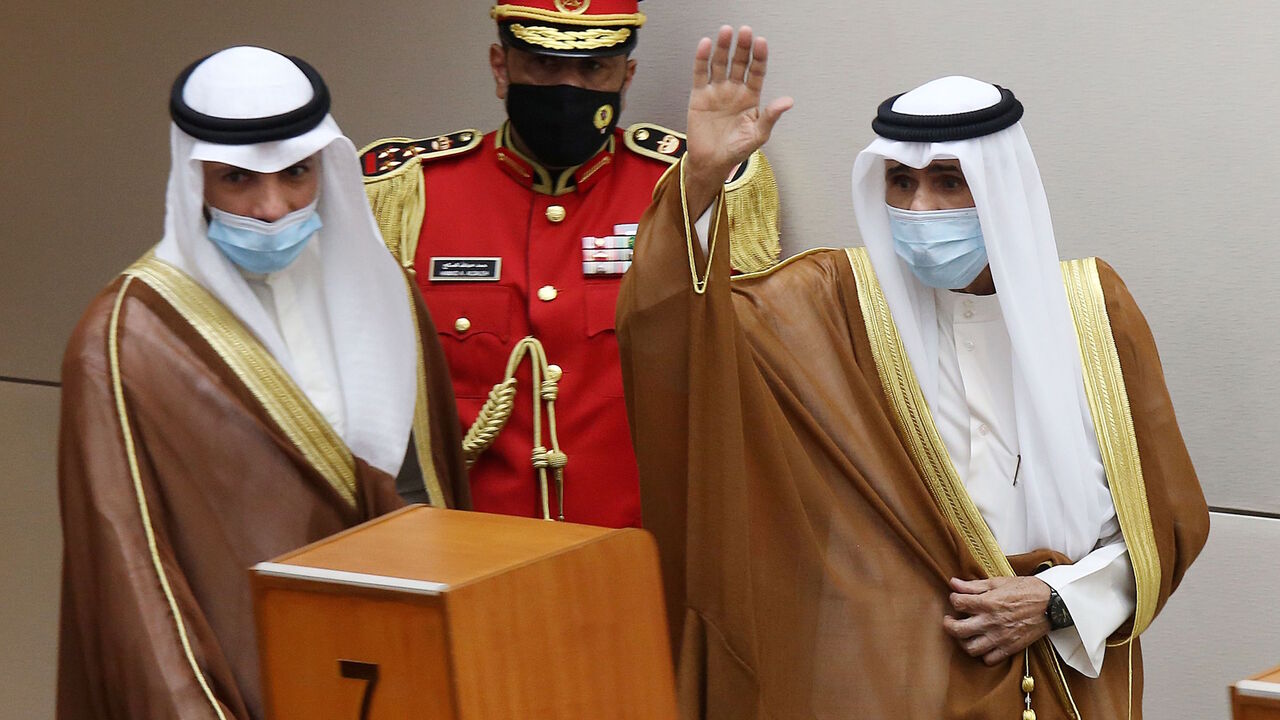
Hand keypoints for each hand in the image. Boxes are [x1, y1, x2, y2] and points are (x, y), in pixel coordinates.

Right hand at [684, 25, 793, 214]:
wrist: (711, 163)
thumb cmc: (736, 151)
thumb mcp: (758, 135)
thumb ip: (770, 116)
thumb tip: (788, 101)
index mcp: (751, 97)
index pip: (757, 72)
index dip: (759, 57)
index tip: (761, 43)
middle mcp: (734, 90)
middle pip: (739, 63)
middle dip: (742, 48)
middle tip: (745, 32)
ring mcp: (716, 91)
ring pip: (720, 63)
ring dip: (723, 47)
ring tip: (726, 32)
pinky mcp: (699, 95)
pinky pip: (700, 73)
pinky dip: (702, 59)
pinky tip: (705, 45)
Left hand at [942, 576, 1051, 665]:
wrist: (1052, 604)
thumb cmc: (1026, 590)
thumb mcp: (999, 582)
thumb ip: (974, 585)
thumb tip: (953, 583)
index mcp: (987, 603)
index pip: (958, 603)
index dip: (954, 599)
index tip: (957, 598)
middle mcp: (991, 622)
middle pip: (958, 630)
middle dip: (949, 625)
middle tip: (950, 620)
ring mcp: (1000, 637)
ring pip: (971, 648)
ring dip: (963, 641)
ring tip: (965, 634)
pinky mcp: (1010, 648)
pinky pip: (989, 659)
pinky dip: (983, 654)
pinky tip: (983, 644)